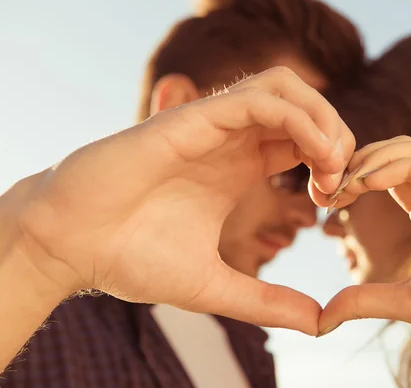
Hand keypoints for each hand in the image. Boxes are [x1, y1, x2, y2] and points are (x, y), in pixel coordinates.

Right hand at [12, 66, 353, 335]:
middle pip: (304, 106)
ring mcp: (210, 126)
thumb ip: (267, 302)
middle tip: (340, 181)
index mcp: (238, 167)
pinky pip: (258, 98)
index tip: (335, 200)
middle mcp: (229, 140)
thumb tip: (318, 323)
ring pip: (286, 88)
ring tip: (332, 163)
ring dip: (323, 118)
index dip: (333, 161)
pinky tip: (314, 157)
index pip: (303, 140)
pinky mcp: (190, 119)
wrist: (69, 245)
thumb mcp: (215, 285)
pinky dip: (297, 118)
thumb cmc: (129, 258)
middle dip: (338, 135)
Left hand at [318, 136, 410, 359]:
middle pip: (395, 154)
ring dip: (374, 158)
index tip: (323, 199)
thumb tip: (322, 317)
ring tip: (344, 181)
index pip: (385, 176)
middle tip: (326, 185)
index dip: (351, 180)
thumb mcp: (409, 302)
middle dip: (356, 163)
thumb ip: (367, 300)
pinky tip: (369, 181)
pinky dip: (400, 165)